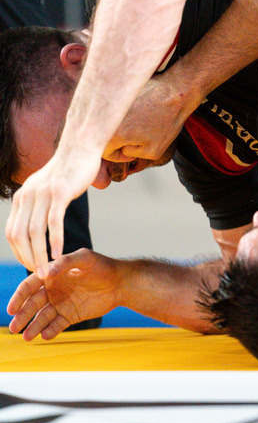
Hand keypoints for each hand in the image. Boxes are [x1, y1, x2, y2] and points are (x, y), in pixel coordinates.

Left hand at [6, 147, 99, 276]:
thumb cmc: (68, 171)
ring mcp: (43, 194)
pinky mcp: (60, 192)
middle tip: (39, 274)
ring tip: (48, 269)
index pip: (13, 232)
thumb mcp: (46, 189)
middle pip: (21, 235)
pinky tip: (59, 253)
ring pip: (36, 231)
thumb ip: (38, 205)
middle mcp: (27, 196)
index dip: (19, 252)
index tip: (32, 265)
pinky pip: (54, 221)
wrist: (80, 148)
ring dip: (40, 254)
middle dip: (28, 258)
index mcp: (21, 198)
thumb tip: (37, 224)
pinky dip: (55, 240)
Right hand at [7, 250, 120, 340]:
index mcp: (51, 275)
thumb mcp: (84, 258)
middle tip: (14, 328)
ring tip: (27, 336)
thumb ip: (65, 262)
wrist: (121, 282)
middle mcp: (53, 291)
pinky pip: (57, 325)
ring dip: (34, 326)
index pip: (30, 287)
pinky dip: (50, 331)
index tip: (11, 309)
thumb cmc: (102, 266)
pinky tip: (45, 336)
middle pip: (33, 305)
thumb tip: (45, 272)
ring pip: (43, 317)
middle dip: (22, 316)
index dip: (19, 297)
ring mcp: (61, 304)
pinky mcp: (70, 316)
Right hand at [104, 74, 193, 163]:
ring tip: (140, 126)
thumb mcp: (152, 151)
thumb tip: (123, 149)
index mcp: (112, 135)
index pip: (103, 152)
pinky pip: (114, 109)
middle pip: (104, 136)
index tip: (132, 152)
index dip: (119, 157)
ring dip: (121, 127)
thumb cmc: (166, 122)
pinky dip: (124, 114)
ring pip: (109, 123)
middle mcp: (105, 118)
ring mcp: (110, 103)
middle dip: (118, 142)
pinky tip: (140, 113)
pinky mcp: (116, 93)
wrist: (174, 93)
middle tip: (136, 140)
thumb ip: (131, 154)